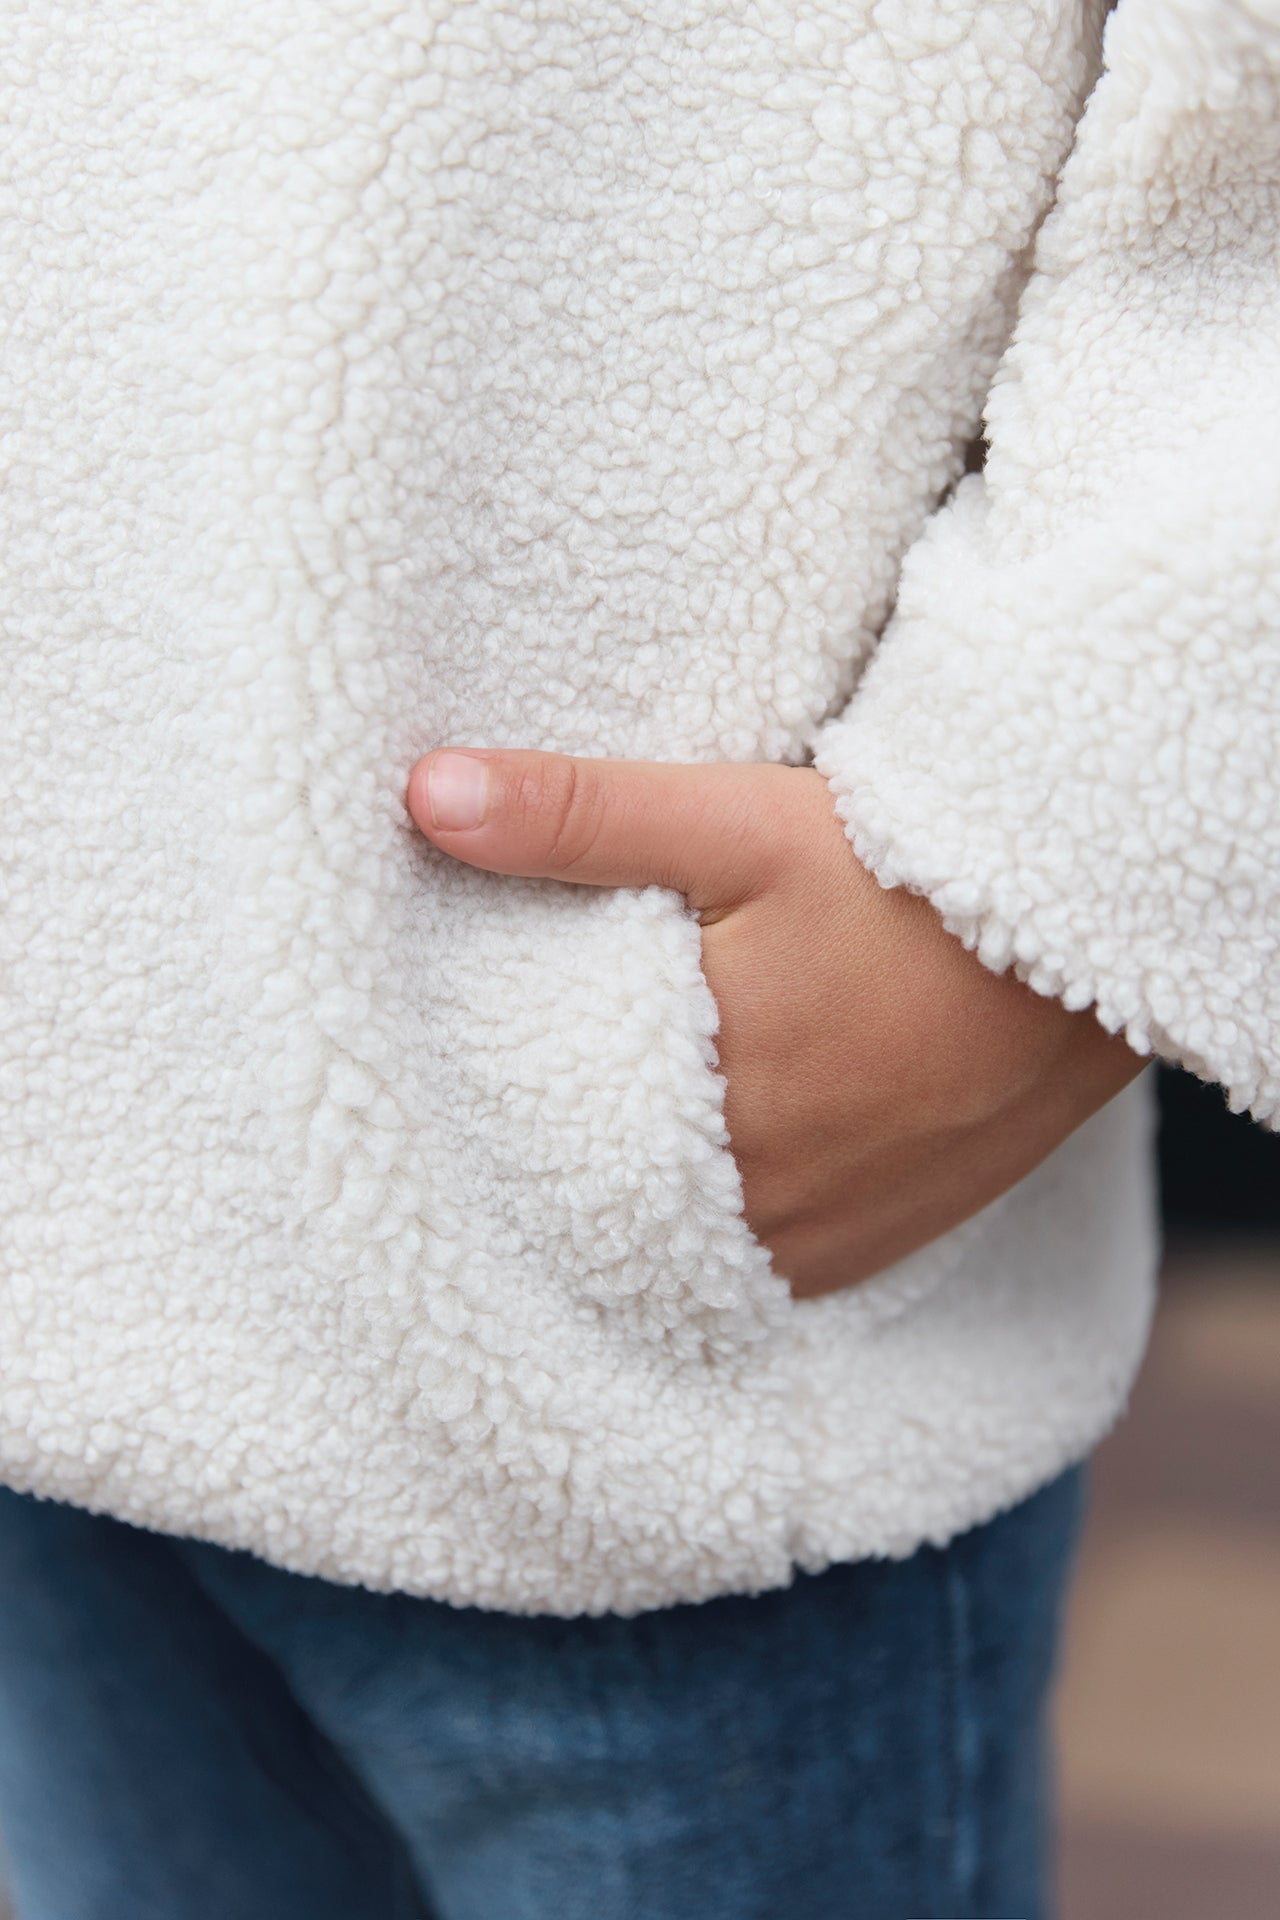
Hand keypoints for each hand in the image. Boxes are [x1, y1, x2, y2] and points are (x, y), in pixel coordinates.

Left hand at [404, 749, 1145, 1297]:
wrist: (1080, 934)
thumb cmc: (904, 876)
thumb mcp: (736, 821)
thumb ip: (579, 814)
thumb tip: (426, 793)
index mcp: (697, 1094)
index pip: (539, 1138)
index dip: (486, 1113)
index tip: (437, 1085)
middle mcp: (751, 1192)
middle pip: (605, 1202)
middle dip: (555, 1162)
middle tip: (499, 1122)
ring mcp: (815, 1235)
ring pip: (674, 1248)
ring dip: (632, 1208)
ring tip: (588, 1153)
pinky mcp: (868, 1248)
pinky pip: (753, 1273)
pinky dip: (709, 1239)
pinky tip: (690, 1190)